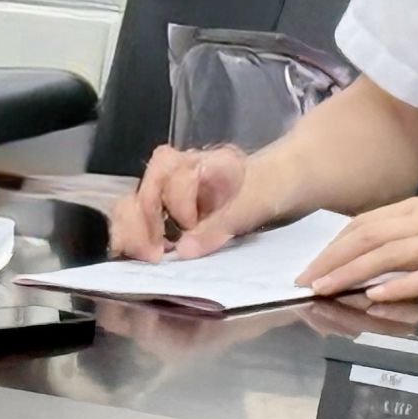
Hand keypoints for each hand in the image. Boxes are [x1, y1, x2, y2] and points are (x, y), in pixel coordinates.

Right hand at [107, 143, 267, 261]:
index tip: (189, 226)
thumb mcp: (257, 201)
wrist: (288, 180)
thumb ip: (222, 224)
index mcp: (207, 162)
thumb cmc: (274, 185)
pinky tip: (133, 255)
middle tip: (154, 254)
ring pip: (134, 200)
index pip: (176, 174)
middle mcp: (185, 170)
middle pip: (147, 183)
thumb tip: (182, 250)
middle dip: (143, 218)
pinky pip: (137, 218)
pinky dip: (129, 235)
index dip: (178, 202)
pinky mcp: (168, 212)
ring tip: (145, 257)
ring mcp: (173, 190)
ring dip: (131, 229)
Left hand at [297, 194, 417, 304]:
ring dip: (351, 272)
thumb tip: (378, 257)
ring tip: (324, 289)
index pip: (367, 222)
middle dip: (331, 260)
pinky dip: (396, 285)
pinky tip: (375, 296)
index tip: (311, 264)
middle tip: (303, 281)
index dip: (334, 244)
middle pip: (368, 237)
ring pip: (387, 255)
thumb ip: (415, 235)